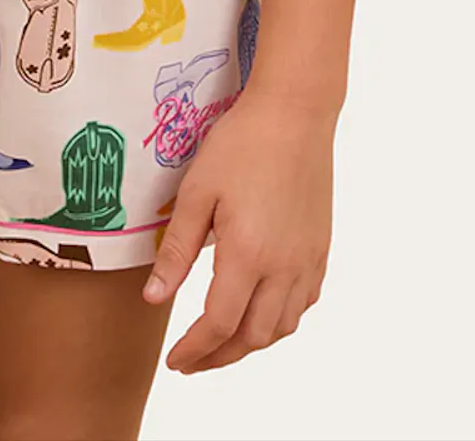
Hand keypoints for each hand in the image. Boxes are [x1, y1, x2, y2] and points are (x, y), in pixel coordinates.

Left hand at [142, 88, 335, 373]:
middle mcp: (283, 267)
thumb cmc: (241, 144)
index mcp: (248, 255)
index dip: (195, 350)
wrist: (295, 113)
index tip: (174, 362)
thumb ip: (177, 250)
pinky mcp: (320, 248)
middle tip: (192, 360)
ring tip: (222, 342)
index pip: (219, 325)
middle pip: (252, 336)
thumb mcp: (197, 192)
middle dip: (220, 356)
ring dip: (250, 343)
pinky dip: (281, 320)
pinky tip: (262, 312)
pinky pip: (304, 303)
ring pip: (282, 327)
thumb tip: (154, 298)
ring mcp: (307, 260)